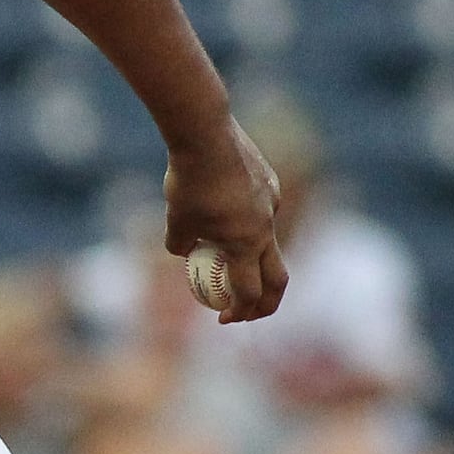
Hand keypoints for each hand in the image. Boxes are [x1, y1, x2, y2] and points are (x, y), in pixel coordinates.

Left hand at [161, 121, 286, 323]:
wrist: (206, 135)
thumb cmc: (187, 183)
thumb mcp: (175, 221)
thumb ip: (181, 245)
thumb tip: (186, 254)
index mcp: (245, 245)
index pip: (249, 292)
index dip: (239, 311)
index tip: (224, 319)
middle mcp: (266, 228)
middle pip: (277, 278)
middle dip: (266, 302)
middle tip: (249, 312)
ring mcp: (273, 203)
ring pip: (268, 240)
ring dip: (251, 255)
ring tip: (222, 248)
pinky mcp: (271, 182)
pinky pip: (262, 210)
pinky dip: (247, 219)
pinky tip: (223, 203)